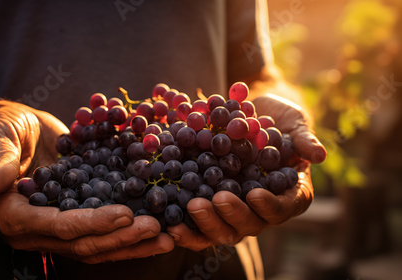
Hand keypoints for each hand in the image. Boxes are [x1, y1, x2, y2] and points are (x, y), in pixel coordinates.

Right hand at [0, 100, 173, 262]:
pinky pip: (101, 231)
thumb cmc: (1, 130)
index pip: (59, 226)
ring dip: (131, 243)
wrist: (12, 129)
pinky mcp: (72, 216)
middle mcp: (36, 230)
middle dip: (121, 238)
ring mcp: (55, 227)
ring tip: (167, 237)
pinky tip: (156, 227)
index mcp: (14, 216)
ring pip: (96, 245)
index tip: (126, 214)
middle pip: (83, 243)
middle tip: (157, 229)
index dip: (93, 222)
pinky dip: (127, 232)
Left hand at [167, 94, 325, 250]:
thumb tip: (319, 155)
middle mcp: (261, 208)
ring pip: (221, 228)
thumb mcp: (294, 122)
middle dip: (233, 215)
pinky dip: (185, 225)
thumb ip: (304, 138)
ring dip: (205, 224)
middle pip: (249, 224)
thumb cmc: (278, 118)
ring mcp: (234, 208)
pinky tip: (169, 221)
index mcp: (288, 193)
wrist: (248, 113)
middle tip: (217, 200)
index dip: (271, 205)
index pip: (284, 207)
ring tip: (190, 209)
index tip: (255, 194)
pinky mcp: (209, 203)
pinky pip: (197, 222)